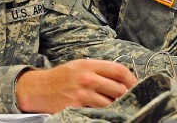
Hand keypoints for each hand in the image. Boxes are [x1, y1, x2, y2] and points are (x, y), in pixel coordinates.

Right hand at [16, 59, 137, 113]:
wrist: (38, 88)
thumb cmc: (62, 77)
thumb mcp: (80, 66)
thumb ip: (100, 70)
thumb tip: (123, 79)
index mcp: (90, 65)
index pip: (119, 70)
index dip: (132, 79)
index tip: (137, 85)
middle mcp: (87, 78)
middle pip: (118, 88)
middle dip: (127, 94)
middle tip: (130, 98)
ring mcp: (82, 94)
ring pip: (110, 102)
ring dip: (117, 105)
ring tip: (118, 105)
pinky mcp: (76, 107)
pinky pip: (97, 111)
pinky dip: (104, 112)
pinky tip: (106, 111)